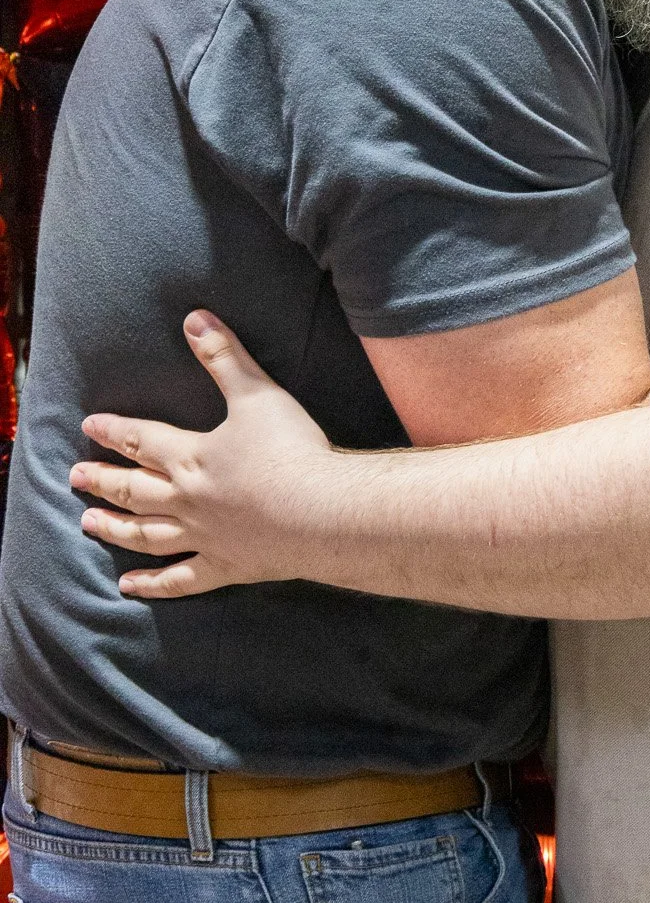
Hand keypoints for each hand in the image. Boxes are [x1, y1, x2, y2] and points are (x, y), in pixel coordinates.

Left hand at [72, 312, 341, 598]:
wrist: (320, 513)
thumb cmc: (290, 451)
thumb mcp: (258, 393)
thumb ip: (224, 356)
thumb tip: (194, 318)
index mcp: (192, 457)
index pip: (143, 440)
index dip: (115, 430)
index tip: (90, 425)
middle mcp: (188, 499)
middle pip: (135, 489)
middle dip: (104, 480)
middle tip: (75, 476)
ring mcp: (204, 536)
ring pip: (147, 534)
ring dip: (115, 528)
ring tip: (88, 524)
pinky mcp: (226, 565)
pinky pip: (180, 579)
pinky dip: (152, 584)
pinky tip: (130, 585)